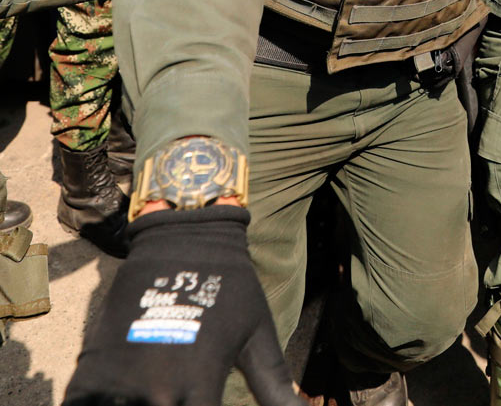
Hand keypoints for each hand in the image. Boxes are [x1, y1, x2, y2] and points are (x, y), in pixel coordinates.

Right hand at [62, 206, 301, 405]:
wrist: (181, 243)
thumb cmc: (229, 290)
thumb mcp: (257, 336)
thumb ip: (276, 385)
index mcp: (201, 386)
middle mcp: (158, 392)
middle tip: (179, 396)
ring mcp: (119, 383)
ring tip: (150, 395)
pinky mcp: (90, 370)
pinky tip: (118, 400)